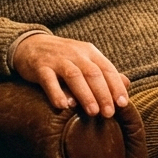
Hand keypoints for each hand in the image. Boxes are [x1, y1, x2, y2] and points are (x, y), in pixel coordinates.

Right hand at [12, 33, 129, 117]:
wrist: (31, 44)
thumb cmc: (63, 58)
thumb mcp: (85, 61)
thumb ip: (104, 73)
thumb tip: (127, 84)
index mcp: (89, 52)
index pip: (107, 69)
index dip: (116, 86)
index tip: (123, 104)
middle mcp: (75, 53)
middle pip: (93, 73)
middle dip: (103, 94)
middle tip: (108, 113)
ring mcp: (57, 59)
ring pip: (74, 76)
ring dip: (85, 95)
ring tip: (93, 112)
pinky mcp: (40, 66)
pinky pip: (48, 79)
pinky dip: (56, 92)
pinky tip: (63, 106)